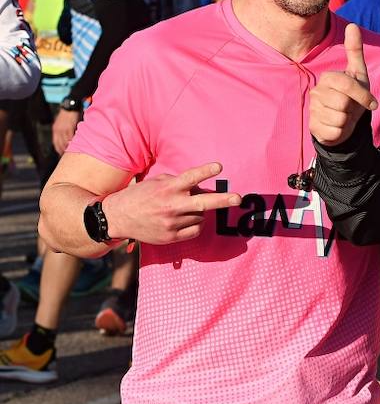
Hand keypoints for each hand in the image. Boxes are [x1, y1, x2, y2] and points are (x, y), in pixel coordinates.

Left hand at [52, 108, 79, 154]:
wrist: (70, 107)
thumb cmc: (67, 114)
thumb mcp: (61, 123)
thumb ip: (62, 131)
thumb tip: (65, 139)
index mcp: (55, 129)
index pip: (55, 142)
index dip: (58, 149)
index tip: (61, 153)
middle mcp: (58, 130)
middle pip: (60, 144)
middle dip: (63, 150)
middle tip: (67, 155)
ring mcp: (63, 129)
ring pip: (65, 142)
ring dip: (69, 147)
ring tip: (73, 151)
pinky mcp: (69, 127)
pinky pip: (71, 137)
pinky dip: (73, 142)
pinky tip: (75, 145)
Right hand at [102, 161, 240, 244]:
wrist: (118, 218)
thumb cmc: (140, 196)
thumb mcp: (155, 182)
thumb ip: (177, 182)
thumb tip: (198, 185)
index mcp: (167, 189)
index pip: (190, 178)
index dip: (205, 171)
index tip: (219, 166)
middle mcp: (171, 206)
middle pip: (203, 203)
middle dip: (223, 200)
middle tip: (238, 198)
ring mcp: (171, 223)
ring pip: (200, 216)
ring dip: (199, 210)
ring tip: (184, 208)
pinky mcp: (171, 237)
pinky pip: (195, 229)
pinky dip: (197, 223)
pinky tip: (187, 219)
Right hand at [309, 23, 376, 146]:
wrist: (346, 122)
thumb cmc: (353, 96)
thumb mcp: (359, 74)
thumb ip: (355, 50)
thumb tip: (352, 25)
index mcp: (328, 78)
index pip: (346, 85)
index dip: (362, 95)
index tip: (372, 103)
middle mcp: (316, 92)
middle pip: (343, 102)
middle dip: (353, 109)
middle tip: (352, 108)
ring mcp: (313, 110)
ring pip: (339, 118)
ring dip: (348, 120)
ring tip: (345, 116)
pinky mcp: (314, 128)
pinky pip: (334, 131)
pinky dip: (341, 131)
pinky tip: (338, 126)